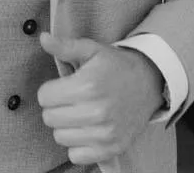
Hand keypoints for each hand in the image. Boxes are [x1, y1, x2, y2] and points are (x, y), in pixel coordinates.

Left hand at [37, 32, 163, 165]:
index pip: (43, 97)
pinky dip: (78, 145)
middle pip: (49, 118)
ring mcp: (105, 133)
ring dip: (66, 126)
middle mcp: (96, 112)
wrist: (149, 83)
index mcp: (87, 85)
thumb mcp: (92, 50)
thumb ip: (65, 46)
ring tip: (80, 114)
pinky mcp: (111, 149)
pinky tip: (87, 130)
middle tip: (72, 100)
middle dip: (56, 107)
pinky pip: (76, 156)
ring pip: (60, 137)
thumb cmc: (116, 66)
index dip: (51, 90)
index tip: (63, 87)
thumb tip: (43, 38)